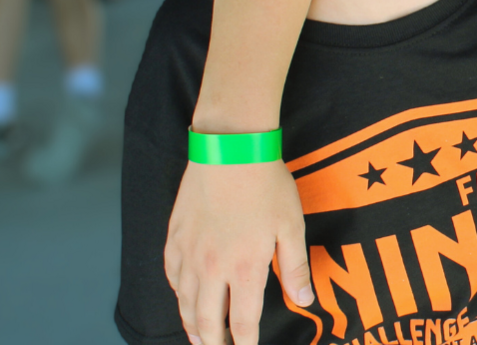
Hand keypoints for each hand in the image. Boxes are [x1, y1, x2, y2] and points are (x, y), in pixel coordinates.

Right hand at [165, 160, 312, 344]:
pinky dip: (178, 294)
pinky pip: (171, 275)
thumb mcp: (291, 227)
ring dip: (191, 324)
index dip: (244, 342)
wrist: (230, 149)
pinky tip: (184, 297)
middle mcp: (211, 267)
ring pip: (184, 302)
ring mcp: (188, 253)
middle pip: (207, 320)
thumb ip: (295, 268)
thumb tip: (305, 299)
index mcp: (244, 268)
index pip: (242, 320)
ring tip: (198, 337)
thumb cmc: (266, 185)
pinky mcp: (174, 236)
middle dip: (213, 342)